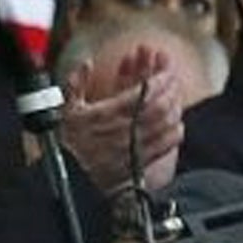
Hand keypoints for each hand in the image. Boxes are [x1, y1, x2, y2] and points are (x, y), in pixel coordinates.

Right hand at [60, 45, 184, 194]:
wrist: (75, 177)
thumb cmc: (72, 143)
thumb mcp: (66, 110)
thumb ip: (76, 84)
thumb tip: (86, 64)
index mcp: (105, 114)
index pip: (140, 93)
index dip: (157, 79)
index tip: (165, 71)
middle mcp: (123, 129)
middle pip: (158, 106)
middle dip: (170, 89)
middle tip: (174, 79)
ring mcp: (135, 145)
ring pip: (165, 123)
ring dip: (174, 106)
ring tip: (175, 96)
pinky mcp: (143, 159)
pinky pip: (167, 143)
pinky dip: (175, 130)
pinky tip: (177, 122)